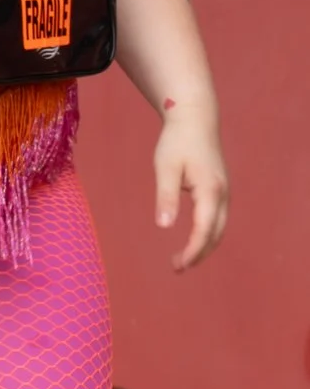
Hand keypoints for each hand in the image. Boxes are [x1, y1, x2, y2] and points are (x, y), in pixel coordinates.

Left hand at [153, 104, 227, 270]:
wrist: (195, 120)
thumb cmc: (177, 142)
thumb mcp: (166, 168)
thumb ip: (165, 197)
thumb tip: (165, 226)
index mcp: (210, 191)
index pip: (204, 230)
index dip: (193, 251)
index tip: (178, 265)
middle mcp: (223, 195)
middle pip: (215, 234)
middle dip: (199, 253)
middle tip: (177, 268)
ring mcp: (224, 192)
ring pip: (219, 228)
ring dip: (204, 245)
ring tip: (182, 259)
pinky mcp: (220, 190)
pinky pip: (217, 218)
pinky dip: (207, 233)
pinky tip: (192, 239)